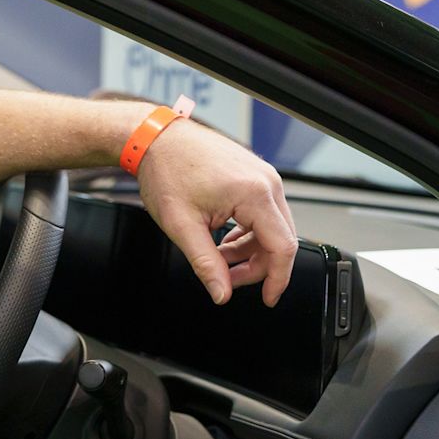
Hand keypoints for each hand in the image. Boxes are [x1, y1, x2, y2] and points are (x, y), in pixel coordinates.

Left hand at [134, 120, 297, 306]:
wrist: (155, 139)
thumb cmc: (166, 170)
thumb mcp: (181, 226)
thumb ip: (205, 264)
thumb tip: (221, 292)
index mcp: (255, 194)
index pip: (283, 247)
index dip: (276, 279)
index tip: (267, 298)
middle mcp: (266, 182)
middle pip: (280, 239)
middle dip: (256, 265)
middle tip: (227, 278)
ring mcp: (262, 176)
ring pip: (272, 227)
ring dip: (249, 249)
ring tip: (218, 257)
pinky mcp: (254, 175)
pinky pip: (263, 212)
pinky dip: (247, 232)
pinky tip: (223, 240)